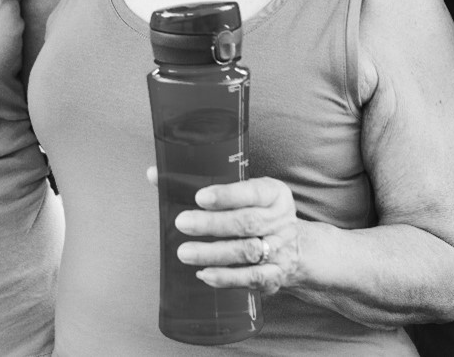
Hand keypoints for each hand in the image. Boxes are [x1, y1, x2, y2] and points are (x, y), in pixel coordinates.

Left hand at [151, 169, 302, 295]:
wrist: (298, 249)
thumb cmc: (256, 213)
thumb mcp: (243, 193)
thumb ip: (201, 183)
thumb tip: (155, 174)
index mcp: (273, 194)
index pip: (252, 192)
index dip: (227, 195)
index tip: (200, 197)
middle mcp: (280, 221)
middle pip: (246, 223)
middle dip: (212, 224)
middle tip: (182, 223)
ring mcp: (280, 251)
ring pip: (246, 252)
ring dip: (213, 253)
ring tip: (184, 253)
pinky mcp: (275, 277)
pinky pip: (252, 279)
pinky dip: (227, 278)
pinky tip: (205, 274)